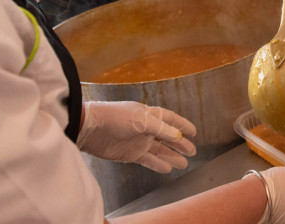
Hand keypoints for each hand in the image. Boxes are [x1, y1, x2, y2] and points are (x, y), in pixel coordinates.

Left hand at [76, 101, 195, 172]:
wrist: (90, 129)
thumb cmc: (115, 118)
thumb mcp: (141, 120)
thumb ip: (161, 129)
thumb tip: (177, 136)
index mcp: (149, 115)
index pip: (171, 120)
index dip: (182, 125)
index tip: (194, 132)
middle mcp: (146, 128)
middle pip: (167, 137)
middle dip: (180, 144)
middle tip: (192, 151)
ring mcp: (138, 142)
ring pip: (160, 150)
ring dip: (172, 156)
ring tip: (184, 163)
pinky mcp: (130, 154)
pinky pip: (148, 160)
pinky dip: (158, 164)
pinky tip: (167, 168)